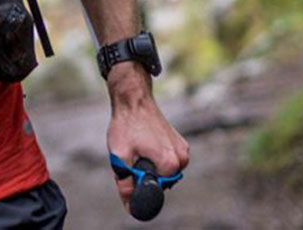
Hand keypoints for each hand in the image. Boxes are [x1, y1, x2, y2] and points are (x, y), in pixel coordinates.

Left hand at [106, 63, 189, 212]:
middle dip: (144, 174)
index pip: (156, 190)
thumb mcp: (119, 156)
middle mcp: (182, 159)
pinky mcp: (180, 144)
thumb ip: (126, 183)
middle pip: (161, 181)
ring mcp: (183, 151)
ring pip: (163, 171)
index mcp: (170, 163)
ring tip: (138, 147)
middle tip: (132, 155)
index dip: (139, 185)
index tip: (129, 170)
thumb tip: (130, 204)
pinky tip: (145, 143)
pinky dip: (155, 157)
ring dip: (150, 166)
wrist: (134, 99)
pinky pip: (167, 160)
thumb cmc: (126, 125)